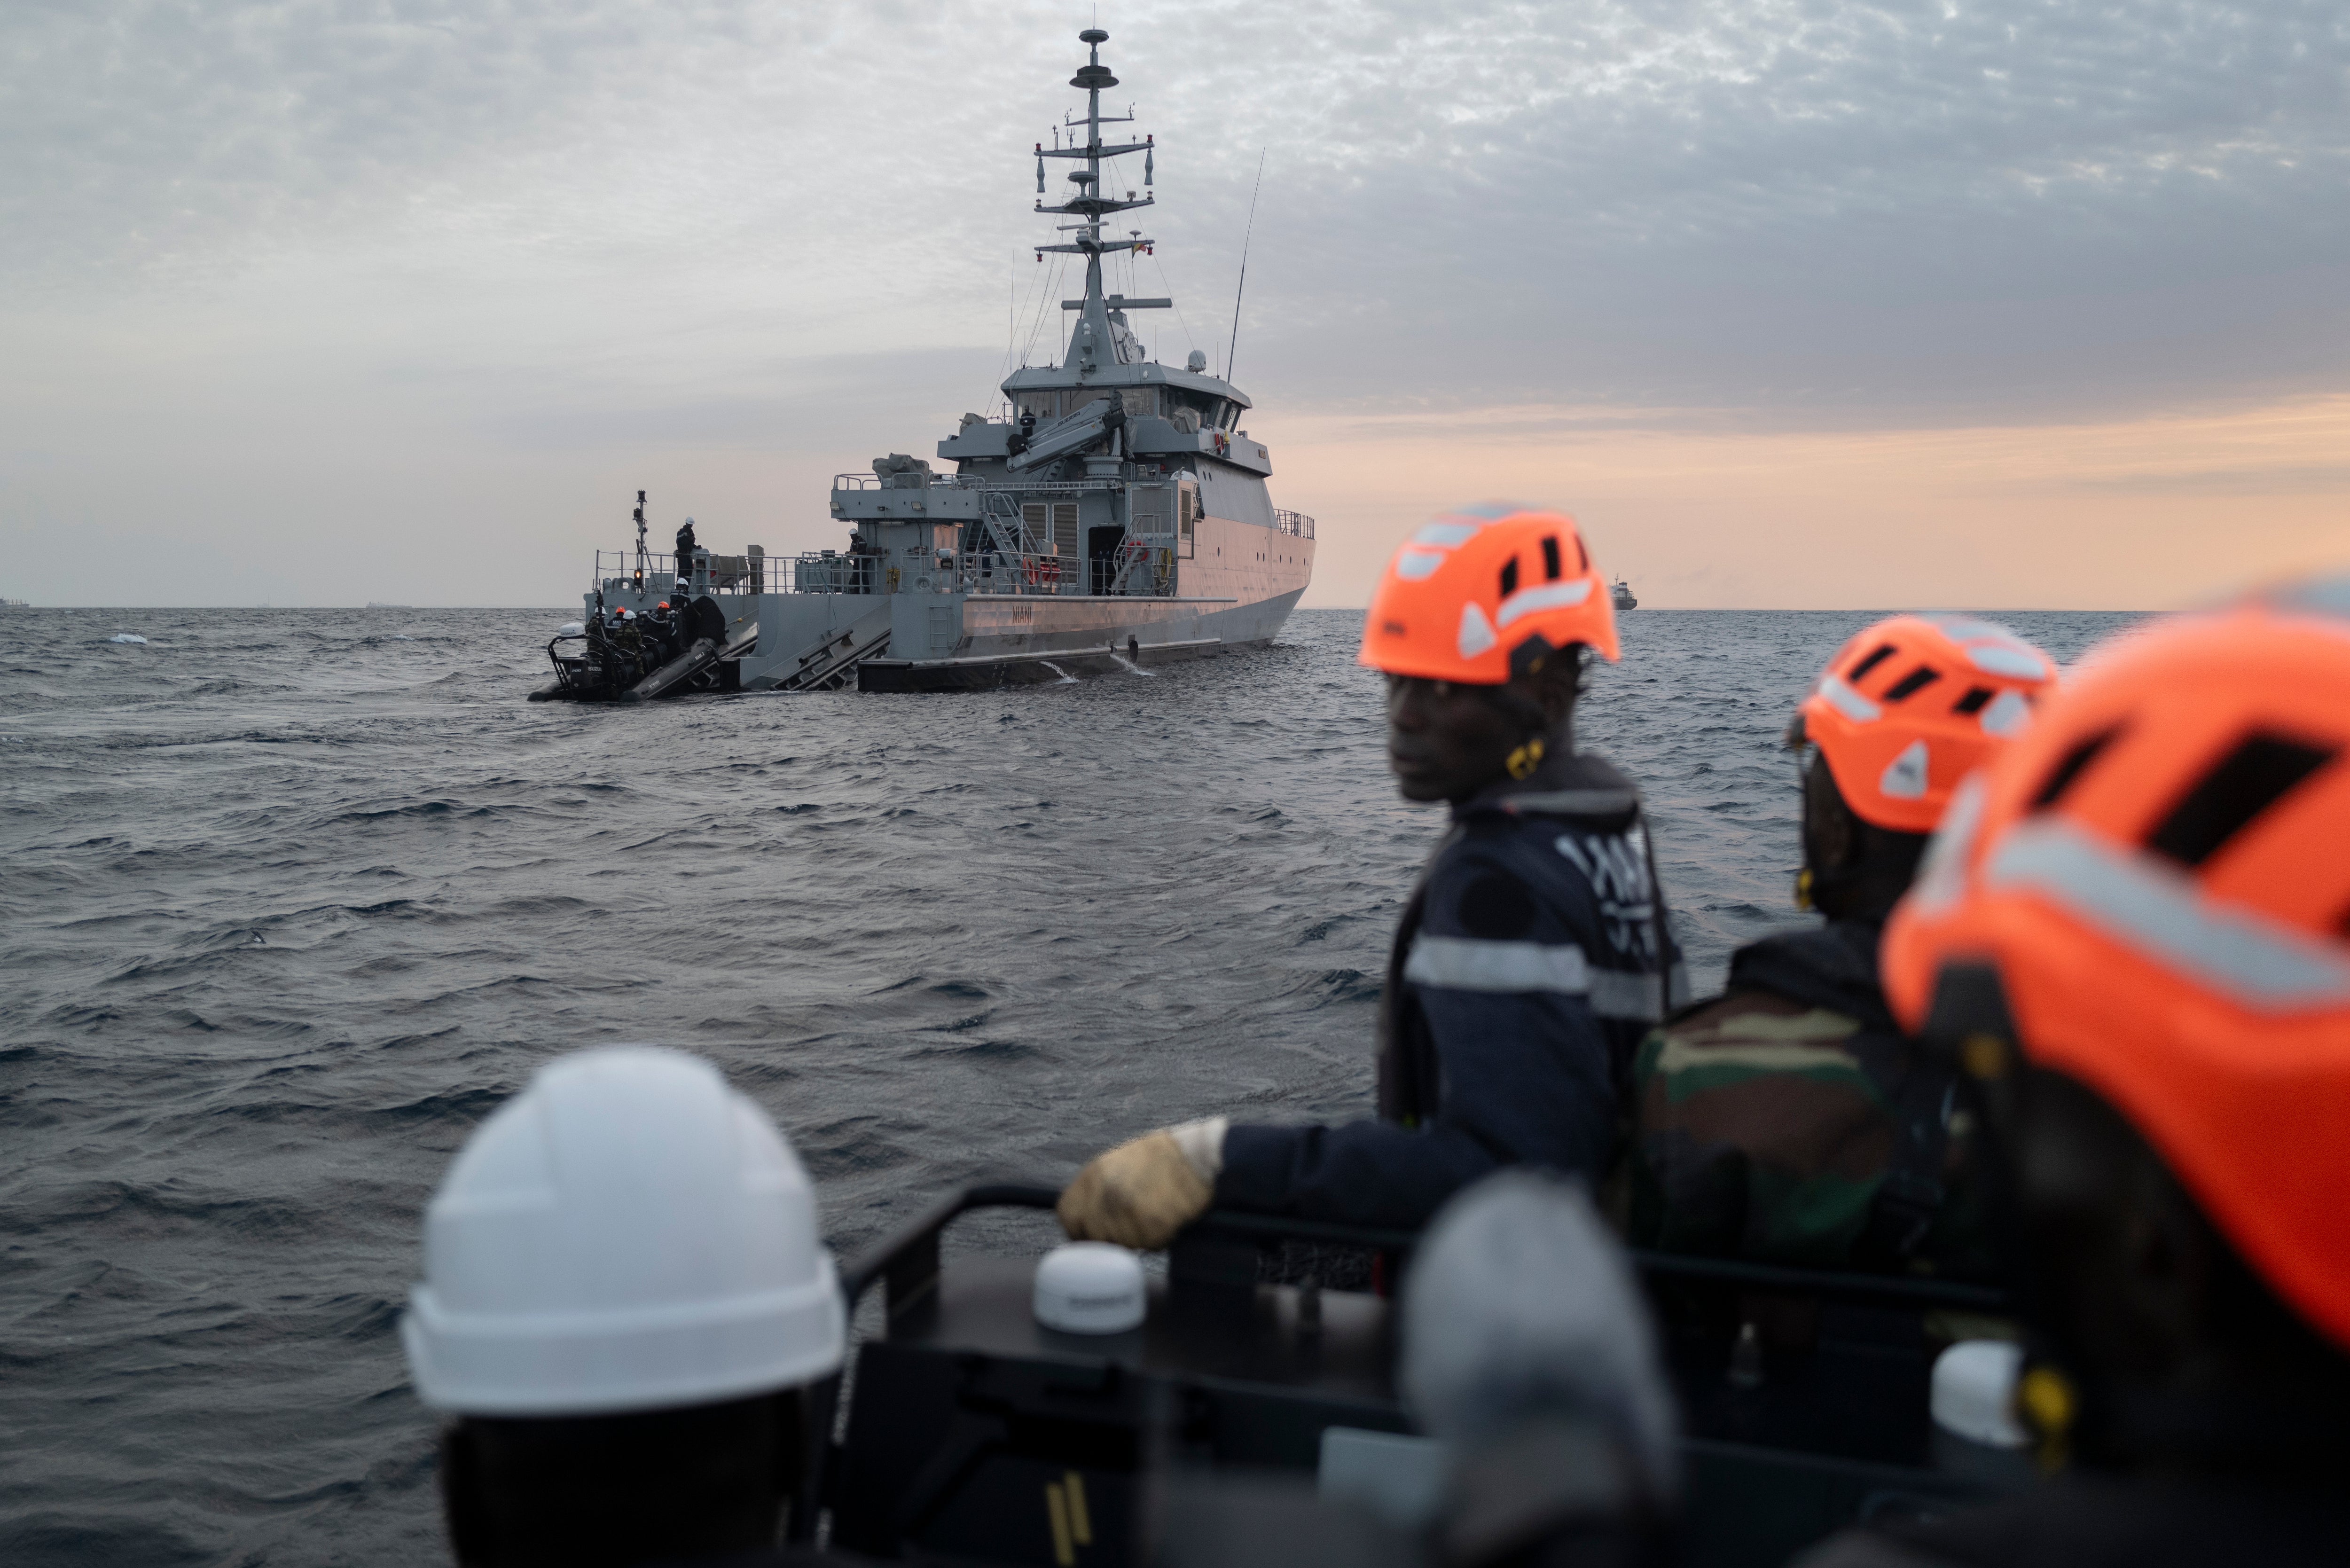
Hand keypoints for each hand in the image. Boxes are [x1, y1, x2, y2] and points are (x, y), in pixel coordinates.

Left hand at [1057, 1119, 1225, 1249]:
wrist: (1199, 1157)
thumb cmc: (1165, 1159)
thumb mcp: (1121, 1163)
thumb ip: (1100, 1187)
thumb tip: (1085, 1217)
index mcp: (1095, 1173)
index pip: (1067, 1213)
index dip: (1078, 1228)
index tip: (1091, 1235)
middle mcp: (1106, 1191)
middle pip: (1093, 1235)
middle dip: (1110, 1238)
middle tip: (1132, 1229)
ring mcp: (1127, 1208)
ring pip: (1121, 1242)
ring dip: (1138, 1238)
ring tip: (1157, 1214)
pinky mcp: (1151, 1223)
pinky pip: (1149, 1244)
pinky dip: (1160, 1239)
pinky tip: (1170, 1217)